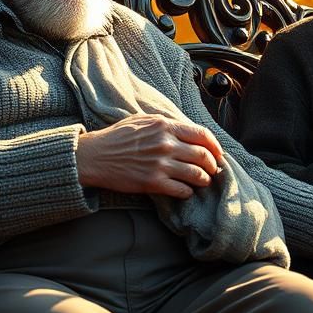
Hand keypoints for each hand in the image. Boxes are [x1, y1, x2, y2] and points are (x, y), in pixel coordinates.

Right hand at [76, 114, 224, 198]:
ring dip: (204, 180)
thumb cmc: (117, 137)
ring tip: (203, 181)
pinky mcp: (153, 182)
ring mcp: (160, 164)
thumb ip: (166, 124)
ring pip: (197, 175)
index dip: (215, 145)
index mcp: (165, 126)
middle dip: (213, 165)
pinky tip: (185, 191)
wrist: (94, 156)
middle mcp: (166, 144)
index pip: (202, 134)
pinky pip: (181, 190)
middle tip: (212, 170)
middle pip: (204, 156)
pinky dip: (188, 192)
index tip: (218, 153)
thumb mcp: (143, 120)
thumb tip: (187, 130)